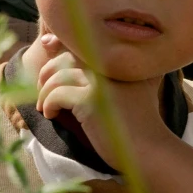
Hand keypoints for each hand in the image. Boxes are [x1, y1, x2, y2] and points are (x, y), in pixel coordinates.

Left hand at [32, 32, 168, 170]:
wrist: (149, 149)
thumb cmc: (136, 124)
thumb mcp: (132, 89)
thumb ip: (114, 73)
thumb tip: (84, 61)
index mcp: (121, 61)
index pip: (83, 44)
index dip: (60, 44)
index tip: (47, 48)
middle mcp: (112, 65)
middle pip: (67, 57)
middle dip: (48, 70)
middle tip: (42, 88)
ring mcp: (102, 81)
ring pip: (59, 76)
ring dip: (45, 91)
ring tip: (44, 106)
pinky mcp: (92, 100)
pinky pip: (58, 94)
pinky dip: (49, 104)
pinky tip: (51, 114)